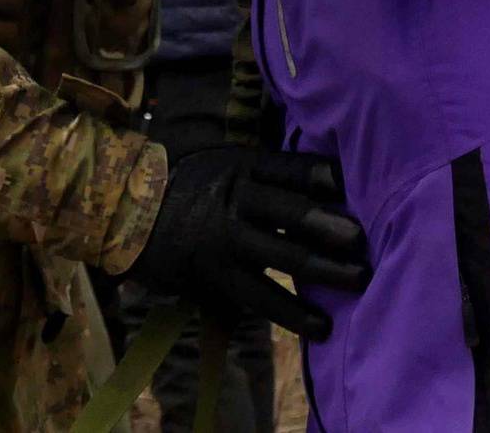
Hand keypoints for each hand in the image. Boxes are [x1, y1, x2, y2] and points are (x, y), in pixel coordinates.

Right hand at [127, 146, 369, 341]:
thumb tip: (331, 183)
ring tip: (359, 278)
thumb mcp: (222, 165)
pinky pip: (261, 297)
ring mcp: (225, 241)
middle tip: (361, 238)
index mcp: (239, 167)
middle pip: (289, 211)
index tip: (353, 183)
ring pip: (282, 255)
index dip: (322, 175)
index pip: (287, 168)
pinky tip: (323, 325)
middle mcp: (233, 200)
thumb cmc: (189, 187)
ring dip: (324, 269)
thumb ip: (268, 174)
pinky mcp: (217, 277)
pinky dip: (294, 313)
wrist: (128, 215)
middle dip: (327, 225)